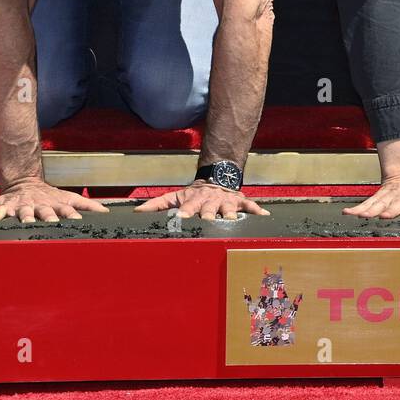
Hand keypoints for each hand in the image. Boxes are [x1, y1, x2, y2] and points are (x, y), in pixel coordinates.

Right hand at [0, 176, 109, 222]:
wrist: (23, 183)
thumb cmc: (50, 196)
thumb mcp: (70, 198)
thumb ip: (88, 205)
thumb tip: (107, 212)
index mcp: (56, 204)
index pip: (67, 209)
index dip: (72, 215)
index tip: (78, 220)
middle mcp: (40, 205)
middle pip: (46, 212)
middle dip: (49, 217)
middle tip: (52, 223)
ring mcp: (23, 206)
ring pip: (24, 213)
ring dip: (25, 218)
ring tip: (25, 222)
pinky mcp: (7, 206)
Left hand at [134, 179, 269, 219]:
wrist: (217, 177)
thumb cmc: (194, 194)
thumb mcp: (175, 196)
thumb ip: (156, 205)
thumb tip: (135, 211)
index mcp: (194, 201)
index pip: (188, 207)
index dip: (184, 212)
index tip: (180, 218)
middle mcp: (210, 201)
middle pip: (209, 210)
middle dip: (209, 215)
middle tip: (209, 221)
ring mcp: (226, 202)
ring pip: (229, 209)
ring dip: (230, 214)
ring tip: (232, 220)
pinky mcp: (239, 201)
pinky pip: (250, 206)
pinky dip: (257, 210)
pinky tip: (264, 216)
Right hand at [343, 170, 399, 218]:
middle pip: (398, 204)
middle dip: (392, 210)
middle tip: (385, 216)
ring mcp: (390, 197)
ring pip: (380, 204)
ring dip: (371, 211)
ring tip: (363, 217)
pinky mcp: (379, 198)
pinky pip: (367, 204)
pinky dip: (358, 210)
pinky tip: (348, 214)